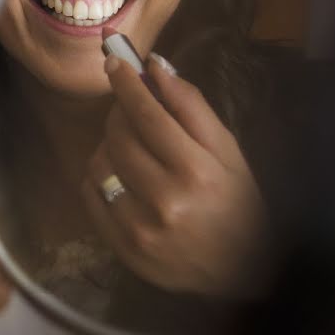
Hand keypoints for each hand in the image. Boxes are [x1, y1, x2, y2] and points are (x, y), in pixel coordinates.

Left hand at [81, 54, 271, 298]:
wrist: (244, 271)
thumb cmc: (238, 203)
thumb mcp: (228, 152)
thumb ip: (191, 107)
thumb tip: (155, 66)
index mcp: (197, 170)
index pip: (147, 114)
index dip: (127, 84)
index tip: (114, 62)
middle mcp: (165, 199)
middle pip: (118, 137)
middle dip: (119, 114)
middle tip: (130, 111)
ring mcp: (139, 227)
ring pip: (100, 163)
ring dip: (108, 146)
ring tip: (130, 149)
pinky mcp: (120, 246)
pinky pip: (90, 194)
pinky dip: (99, 177)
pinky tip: (120, 177)